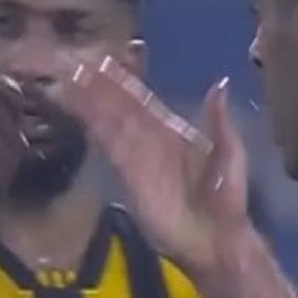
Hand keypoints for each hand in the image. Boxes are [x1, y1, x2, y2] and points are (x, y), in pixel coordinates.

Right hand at [61, 58, 249, 275]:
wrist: (214, 238)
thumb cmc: (225, 198)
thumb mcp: (229, 153)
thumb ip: (219, 122)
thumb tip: (219, 84)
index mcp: (172, 131)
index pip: (142, 100)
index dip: (125, 80)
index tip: (107, 58)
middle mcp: (148, 139)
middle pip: (118, 106)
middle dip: (98, 85)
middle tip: (75, 60)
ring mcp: (135, 156)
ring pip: (109, 121)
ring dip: (89, 100)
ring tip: (68, 77)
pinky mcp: (127, 174)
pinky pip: (109, 145)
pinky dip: (94, 126)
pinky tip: (80, 110)